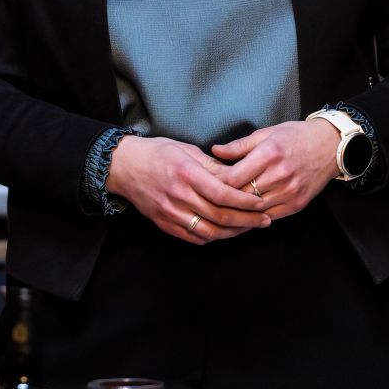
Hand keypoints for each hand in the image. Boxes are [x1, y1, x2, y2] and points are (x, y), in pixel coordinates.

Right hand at [104, 134, 271, 244]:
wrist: (124, 166)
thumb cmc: (157, 153)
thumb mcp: (187, 150)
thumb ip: (213, 166)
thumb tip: (240, 176)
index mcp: (187, 173)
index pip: (223, 193)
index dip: (245, 202)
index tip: (261, 204)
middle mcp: (178, 195)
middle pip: (219, 216)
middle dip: (247, 221)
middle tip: (264, 220)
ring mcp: (170, 212)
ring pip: (209, 231)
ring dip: (233, 233)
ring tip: (248, 228)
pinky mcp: (164, 223)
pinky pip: (193, 237)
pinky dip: (213, 237)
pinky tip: (224, 232)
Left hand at [212, 119, 340, 220]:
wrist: (330, 146)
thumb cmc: (296, 136)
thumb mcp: (266, 133)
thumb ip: (239, 146)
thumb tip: (215, 151)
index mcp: (269, 154)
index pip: (233, 178)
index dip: (216, 183)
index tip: (207, 183)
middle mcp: (280, 174)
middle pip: (242, 195)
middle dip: (224, 198)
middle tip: (209, 199)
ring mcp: (290, 191)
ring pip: (255, 209)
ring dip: (238, 210)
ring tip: (223, 209)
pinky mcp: (298, 204)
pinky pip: (270, 216)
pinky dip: (255, 216)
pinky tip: (243, 215)